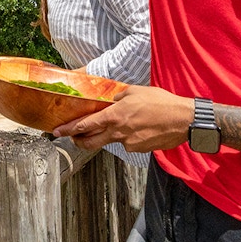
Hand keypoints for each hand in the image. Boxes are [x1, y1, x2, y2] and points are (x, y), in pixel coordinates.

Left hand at [52, 85, 192, 152]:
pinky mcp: (139, 150)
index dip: (68, 130)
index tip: (56, 132)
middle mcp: (118, 133)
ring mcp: (128, 144)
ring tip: (122, 122)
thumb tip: (110, 102)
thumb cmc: (161, 102)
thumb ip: (117, 97)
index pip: (84, 125)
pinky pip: (126, 144)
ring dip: (108, 135)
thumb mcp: (135, 91)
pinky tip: (139, 127)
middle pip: (90, 142)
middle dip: (77, 141)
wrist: (184, 120)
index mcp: (114, 116)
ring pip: (110, 141)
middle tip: (72, 138)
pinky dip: (127, 136)